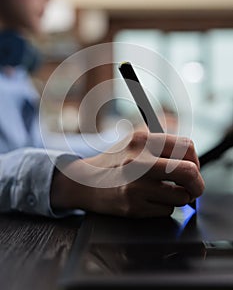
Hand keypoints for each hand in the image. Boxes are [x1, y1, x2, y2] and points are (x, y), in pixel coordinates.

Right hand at [51, 131, 203, 217]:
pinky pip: (166, 210)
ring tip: (163, 192)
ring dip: (178, 197)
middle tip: (193, 188)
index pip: (186, 146)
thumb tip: (193, 159)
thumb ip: (162, 145)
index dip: (195, 160)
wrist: (84, 181)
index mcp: (142, 140)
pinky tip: (148, 199)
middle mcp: (139, 160)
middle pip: (189, 172)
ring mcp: (135, 185)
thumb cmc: (114, 162)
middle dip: (197, 184)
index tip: (193, 168)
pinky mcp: (132, 206)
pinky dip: (163, 207)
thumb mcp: (135, 142)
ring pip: (180, 196)